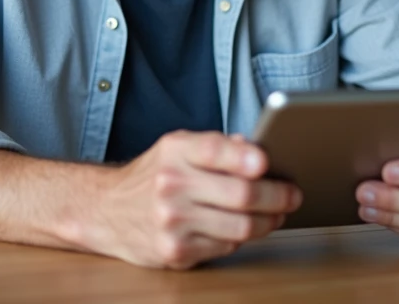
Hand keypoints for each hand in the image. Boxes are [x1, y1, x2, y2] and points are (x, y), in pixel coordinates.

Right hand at [88, 131, 302, 268]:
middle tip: (292, 194)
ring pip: (241, 226)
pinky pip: (227, 246)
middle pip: (240, 193)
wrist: (107, 211)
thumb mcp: (176, 148)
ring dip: (268, 221)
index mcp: (174, 151)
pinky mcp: (176, 251)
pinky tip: (243, 227)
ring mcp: (172, 221)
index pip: (215, 150)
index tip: (266, 162)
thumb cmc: (152, 176)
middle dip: (277, 195)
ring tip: (276, 213)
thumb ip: (217, 147)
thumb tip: (256, 150)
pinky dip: (241, 237)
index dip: (244, 156)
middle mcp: (171, 184)